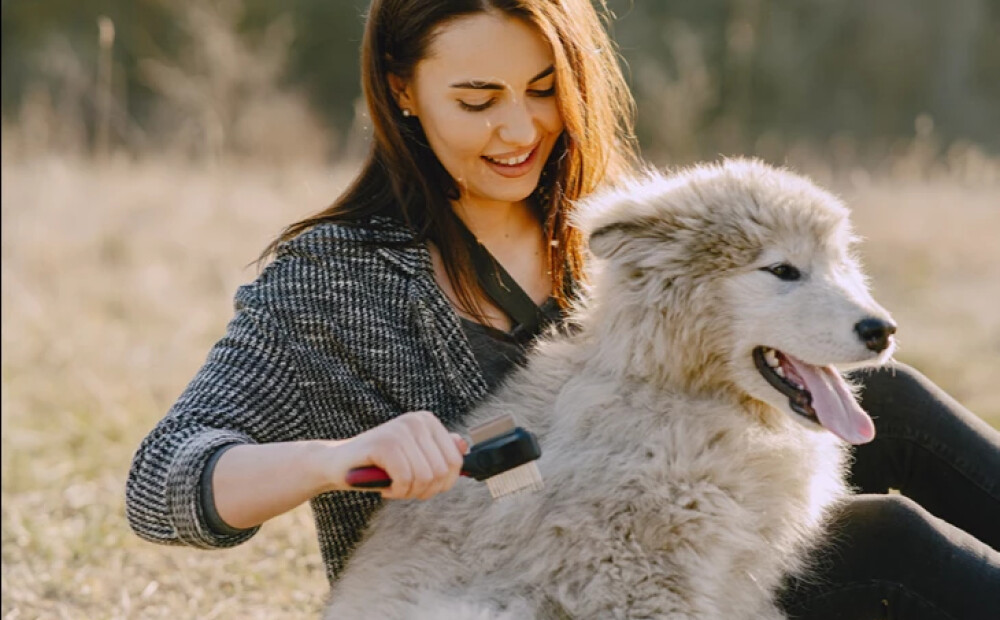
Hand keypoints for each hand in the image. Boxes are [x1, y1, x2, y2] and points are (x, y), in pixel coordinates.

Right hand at [343, 411, 467, 499]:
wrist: (337, 464)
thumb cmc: (378, 465)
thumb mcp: (412, 458)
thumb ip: (438, 452)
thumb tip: (464, 446)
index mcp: (427, 421)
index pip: (456, 462)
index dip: (441, 484)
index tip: (420, 485)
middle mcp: (416, 421)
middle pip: (442, 472)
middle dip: (424, 490)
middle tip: (403, 488)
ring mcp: (401, 430)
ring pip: (425, 478)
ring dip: (408, 492)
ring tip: (392, 486)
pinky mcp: (386, 443)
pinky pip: (406, 479)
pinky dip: (396, 491)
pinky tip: (384, 487)